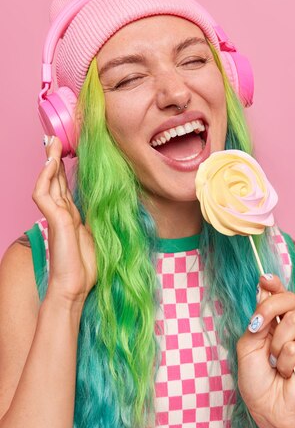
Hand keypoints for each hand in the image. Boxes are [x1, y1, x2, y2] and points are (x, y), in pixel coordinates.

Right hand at [32, 136, 96, 304]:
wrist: (75, 288)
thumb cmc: (88, 270)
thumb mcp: (101, 238)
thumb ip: (102, 222)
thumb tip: (117, 208)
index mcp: (72, 218)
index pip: (64, 187)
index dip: (64, 170)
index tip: (69, 152)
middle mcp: (62, 214)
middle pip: (54, 180)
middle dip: (54, 159)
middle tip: (54, 139)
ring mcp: (56, 217)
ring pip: (48, 182)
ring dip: (49, 161)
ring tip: (52, 142)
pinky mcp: (55, 221)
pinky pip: (44, 194)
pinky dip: (46, 176)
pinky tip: (50, 162)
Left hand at [236, 273, 294, 427]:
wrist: (268, 411)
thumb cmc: (256, 382)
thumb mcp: (247, 348)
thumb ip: (256, 322)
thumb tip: (263, 294)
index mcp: (274, 324)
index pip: (278, 296)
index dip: (273, 284)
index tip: (264, 279)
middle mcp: (291, 329)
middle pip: (289, 299)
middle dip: (270, 306)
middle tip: (258, 326)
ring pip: (292, 321)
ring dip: (275, 344)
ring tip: (274, 364)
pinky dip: (284, 362)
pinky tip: (286, 374)